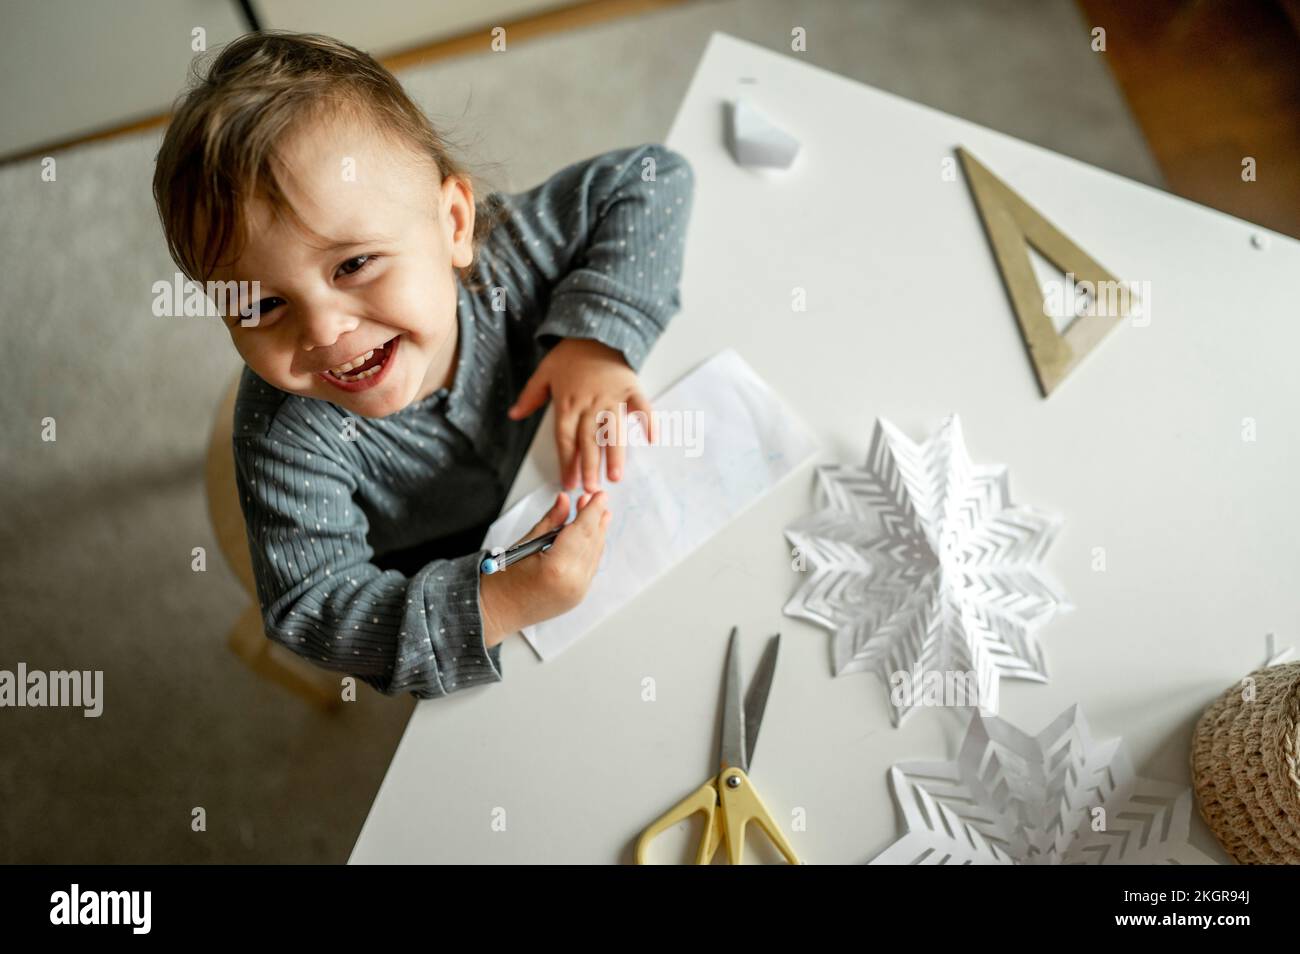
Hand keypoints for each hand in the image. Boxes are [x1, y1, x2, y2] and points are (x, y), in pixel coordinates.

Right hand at [478, 490, 610, 646]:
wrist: (496, 612)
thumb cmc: (503, 579)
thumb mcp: (526, 543)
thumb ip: (551, 521)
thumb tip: (565, 500)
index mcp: (557, 568)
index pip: (582, 531)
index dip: (593, 510)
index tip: (600, 494)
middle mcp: (573, 582)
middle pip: (592, 542)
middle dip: (596, 519)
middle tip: (598, 499)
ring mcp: (578, 592)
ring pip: (595, 555)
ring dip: (597, 533)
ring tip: (599, 515)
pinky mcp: (578, 597)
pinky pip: (590, 567)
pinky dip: (592, 550)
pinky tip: (591, 537)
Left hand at [507, 338, 655, 491]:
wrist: (595, 329)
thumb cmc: (570, 354)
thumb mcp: (544, 372)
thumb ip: (530, 396)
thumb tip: (513, 415)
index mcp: (568, 402)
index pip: (566, 438)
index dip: (567, 462)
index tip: (568, 483)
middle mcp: (589, 403)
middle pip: (589, 439)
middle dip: (589, 466)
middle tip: (591, 488)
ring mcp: (612, 396)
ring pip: (613, 430)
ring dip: (615, 454)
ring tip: (616, 476)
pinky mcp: (631, 387)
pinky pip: (641, 406)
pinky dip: (647, 421)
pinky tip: (651, 439)